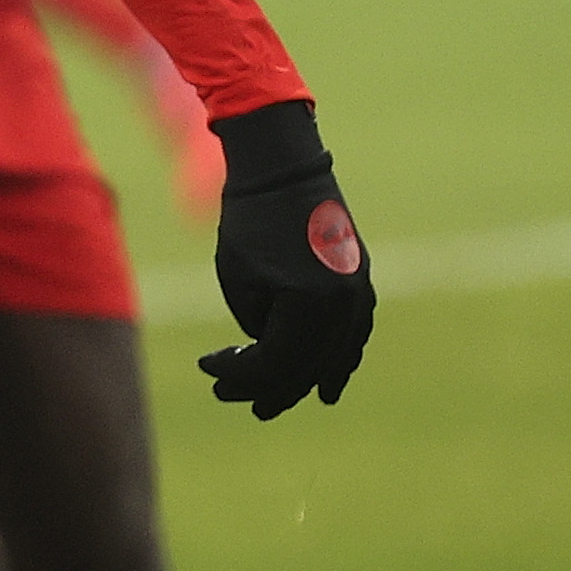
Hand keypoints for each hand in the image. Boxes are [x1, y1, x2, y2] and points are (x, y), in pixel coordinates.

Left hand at [197, 102, 373, 420]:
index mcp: (307, 305)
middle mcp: (342, 307)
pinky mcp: (362, 283)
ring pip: (333, 358)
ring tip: (273, 403)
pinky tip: (327, 385)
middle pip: (305, 368)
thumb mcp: (237, 280)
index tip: (207, 369)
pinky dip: (338, 361)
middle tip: (232, 399)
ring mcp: (359, 295)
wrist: (284, 166)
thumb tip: (271, 358)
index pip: (273, 363)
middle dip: (266, 387)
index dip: (238, 375)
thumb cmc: (250, 219)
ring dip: (303, 382)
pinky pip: (353, 336)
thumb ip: (257, 330)